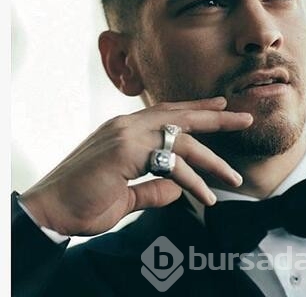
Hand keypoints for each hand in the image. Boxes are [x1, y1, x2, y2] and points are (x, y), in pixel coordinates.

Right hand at [19, 97, 251, 236]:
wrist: (48, 212)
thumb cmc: (82, 202)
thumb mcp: (126, 194)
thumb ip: (153, 189)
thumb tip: (178, 189)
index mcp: (126, 129)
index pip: (167, 114)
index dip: (195, 110)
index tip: (219, 107)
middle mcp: (128, 125)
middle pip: (181, 116)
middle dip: (216, 117)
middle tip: (244, 117)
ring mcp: (126, 135)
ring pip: (183, 141)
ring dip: (212, 160)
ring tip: (234, 176)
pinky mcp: (126, 151)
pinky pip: (171, 164)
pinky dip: (192, 181)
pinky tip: (207, 197)